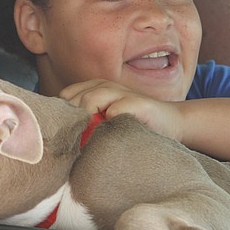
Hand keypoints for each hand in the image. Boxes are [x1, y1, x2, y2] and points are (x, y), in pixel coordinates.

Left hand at [59, 79, 181, 140]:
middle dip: (71, 121)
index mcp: (94, 88)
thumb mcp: (104, 122)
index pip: (64, 97)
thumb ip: (84, 124)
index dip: (61, 116)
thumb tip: (57, 139)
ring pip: (90, 100)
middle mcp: (105, 86)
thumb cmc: (132, 126)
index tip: (62, 136)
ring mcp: (122, 92)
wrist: (171, 124)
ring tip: (87, 141)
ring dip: (85, 121)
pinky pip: (115, 110)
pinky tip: (109, 135)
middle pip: (74, 99)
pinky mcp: (138, 103)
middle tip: (72, 143)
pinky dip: (109, 122)